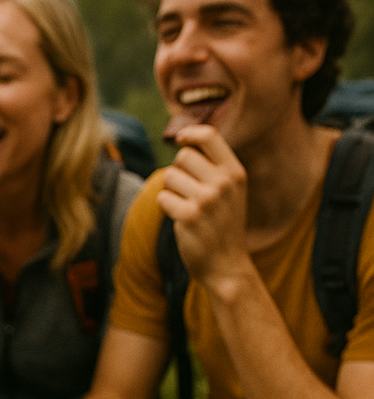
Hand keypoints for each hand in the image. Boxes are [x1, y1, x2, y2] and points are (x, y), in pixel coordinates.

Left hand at [157, 126, 249, 293]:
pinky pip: (162, 198)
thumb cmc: (223, 226)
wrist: (227, 266)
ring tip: (185, 207)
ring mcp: (207, 200)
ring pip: (169, 177)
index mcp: (235, 172)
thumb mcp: (231, 192)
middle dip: (178, 172)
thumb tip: (184, 143)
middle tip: (186, 192)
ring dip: (170, 191)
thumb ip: (214, 168)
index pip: (210, 135)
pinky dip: (165, 207)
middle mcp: (224, 183)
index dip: (190, 133)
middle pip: (183, 157)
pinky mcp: (189, 217)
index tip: (179, 139)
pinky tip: (179, 218)